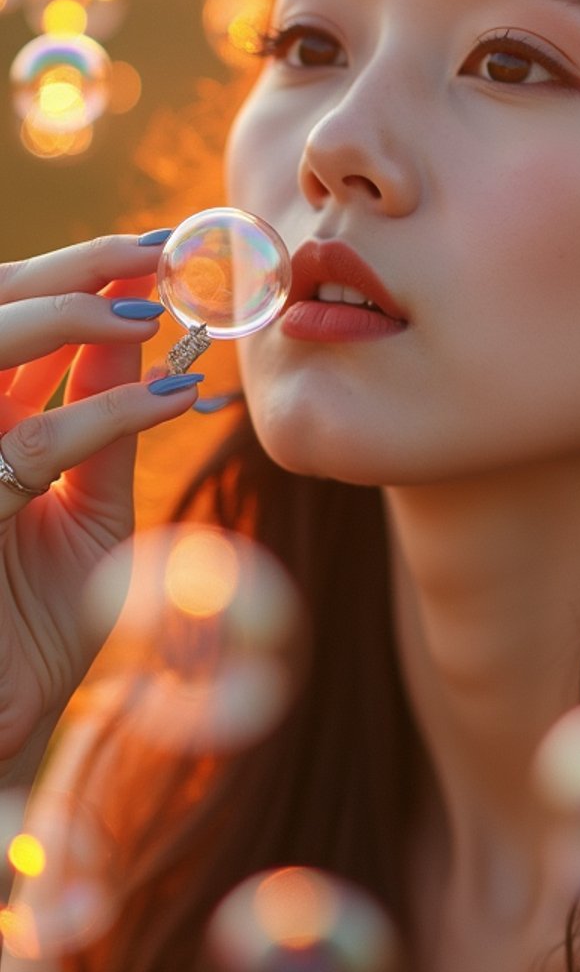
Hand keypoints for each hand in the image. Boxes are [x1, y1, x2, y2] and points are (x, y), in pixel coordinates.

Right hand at [0, 234, 201, 766]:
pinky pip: (35, 446)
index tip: (148, 253)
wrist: (3, 721)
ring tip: (153, 307)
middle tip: (152, 250)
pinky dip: (106, 413)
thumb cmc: (40, 624)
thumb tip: (143, 339)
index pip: (12, 326)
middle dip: (69, 272)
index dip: (72, 280)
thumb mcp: (90, 513)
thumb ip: (105, 428)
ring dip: (73, 319)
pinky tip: (170, 397)